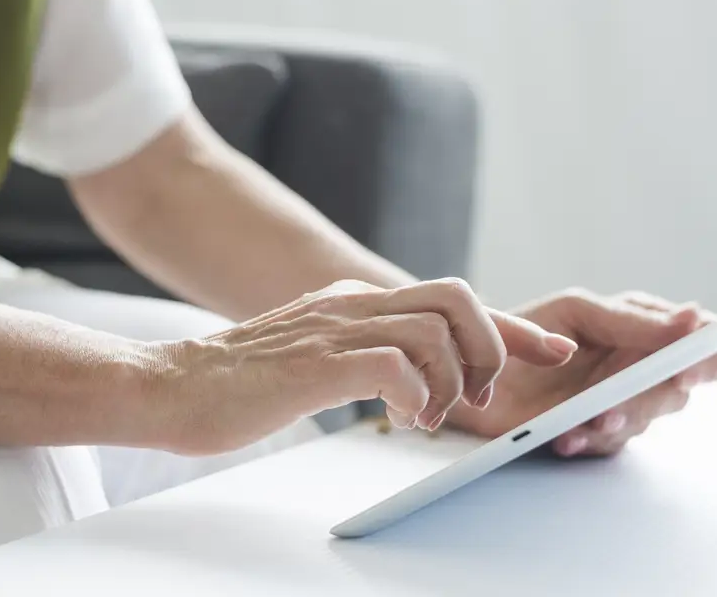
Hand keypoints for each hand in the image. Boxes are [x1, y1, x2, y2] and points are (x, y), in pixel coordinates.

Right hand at [154, 278, 576, 454]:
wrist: (169, 386)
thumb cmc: (237, 384)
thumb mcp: (312, 356)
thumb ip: (358, 353)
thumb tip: (407, 379)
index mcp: (353, 301)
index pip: (448, 298)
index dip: (507, 324)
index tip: (547, 346)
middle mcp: (350, 303)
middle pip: (456, 296)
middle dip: (490, 345)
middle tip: (478, 397)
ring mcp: (333, 328)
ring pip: (435, 328)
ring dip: (452, 379)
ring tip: (434, 416)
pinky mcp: (317, 363)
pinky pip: (395, 364)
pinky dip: (416, 395)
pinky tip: (401, 420)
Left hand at [448, 289, 716, 455]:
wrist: (470, 373)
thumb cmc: (523, 330)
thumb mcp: (575, 312)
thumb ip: (631, 319)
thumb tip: (693, 319)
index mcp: (640, 323)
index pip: (700, 338)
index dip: (708, 355)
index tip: (689, 370)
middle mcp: (637, 362)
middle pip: (678, 385)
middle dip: (648, 397)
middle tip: (613, 405)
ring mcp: (619, 399)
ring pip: (646, 417)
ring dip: (617, 421)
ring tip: (585, 421)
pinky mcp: (597, 431)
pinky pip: (611, 443)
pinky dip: (588, 440)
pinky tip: (565, 437)